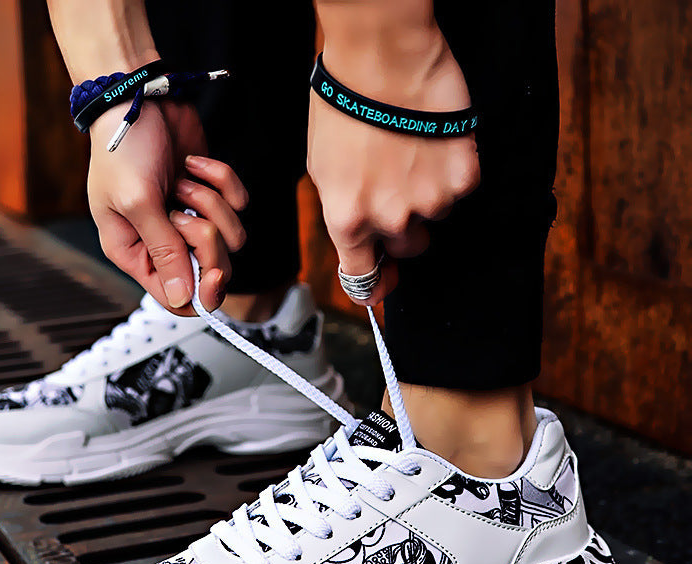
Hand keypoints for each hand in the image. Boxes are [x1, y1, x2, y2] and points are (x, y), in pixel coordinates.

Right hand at [87, 102, 246, 315]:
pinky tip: (194, 163)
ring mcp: (189, 218)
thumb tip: (181, 298)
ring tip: (182, 180)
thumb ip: (164, 252)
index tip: (214, 275)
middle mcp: (163, 242)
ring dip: (211, 203)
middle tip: (185, 208)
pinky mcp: (211, 194)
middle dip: (206, 237)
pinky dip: (222, 181)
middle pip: (211, 270)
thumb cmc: (124, 146)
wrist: (140, 95)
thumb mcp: (138, 203)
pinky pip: (238, 205)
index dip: (201, 293)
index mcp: (135, 253)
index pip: (176, 298)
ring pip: (231, 238)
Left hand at [307, 35, 479, 305]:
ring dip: (430, 192)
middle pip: (408, 246)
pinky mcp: (462, 176)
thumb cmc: (342, 105)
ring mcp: (430, 201)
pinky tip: (436, 140)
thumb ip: (344, 211)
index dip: (376, 284)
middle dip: (405, 225)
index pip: (363, 279)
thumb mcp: (323, 170)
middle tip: (399, 183)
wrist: (381, 56)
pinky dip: (453, 170)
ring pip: (437, 215)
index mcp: (347, 221)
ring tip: (415, 149)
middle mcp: (390, 220)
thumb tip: (360, 234)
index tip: (385, 280)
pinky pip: (461, 188)